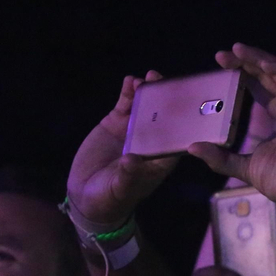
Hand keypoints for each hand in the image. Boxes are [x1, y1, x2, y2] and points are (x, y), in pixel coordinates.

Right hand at [66, 73, 180, 229]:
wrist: (84, 193)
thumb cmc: (109, 198)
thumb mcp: (119, 189)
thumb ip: (128, 175)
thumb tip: (133, 159)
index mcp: (158, 161)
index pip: (178, 141)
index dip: (186, 125)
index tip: (191, 110)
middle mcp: (149, 143)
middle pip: (165, 118)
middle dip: (169, 100)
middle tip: (170, 84)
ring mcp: (133, 130)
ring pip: (146, 107)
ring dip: (149, 91)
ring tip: (149, 78)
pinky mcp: (116, 123)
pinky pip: (125, 105)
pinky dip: (128, 92)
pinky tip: (130, 81)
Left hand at [190, 46, 275, 219]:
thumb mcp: (244, 167)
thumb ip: (220, 157)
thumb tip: (192, 148)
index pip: (258, 84)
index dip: (241, 71)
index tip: (220, 62)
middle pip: (267, 72)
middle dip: (246, 60)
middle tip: (223, 54)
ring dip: (261, 57)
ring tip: (239, 51)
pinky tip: (264, 65)